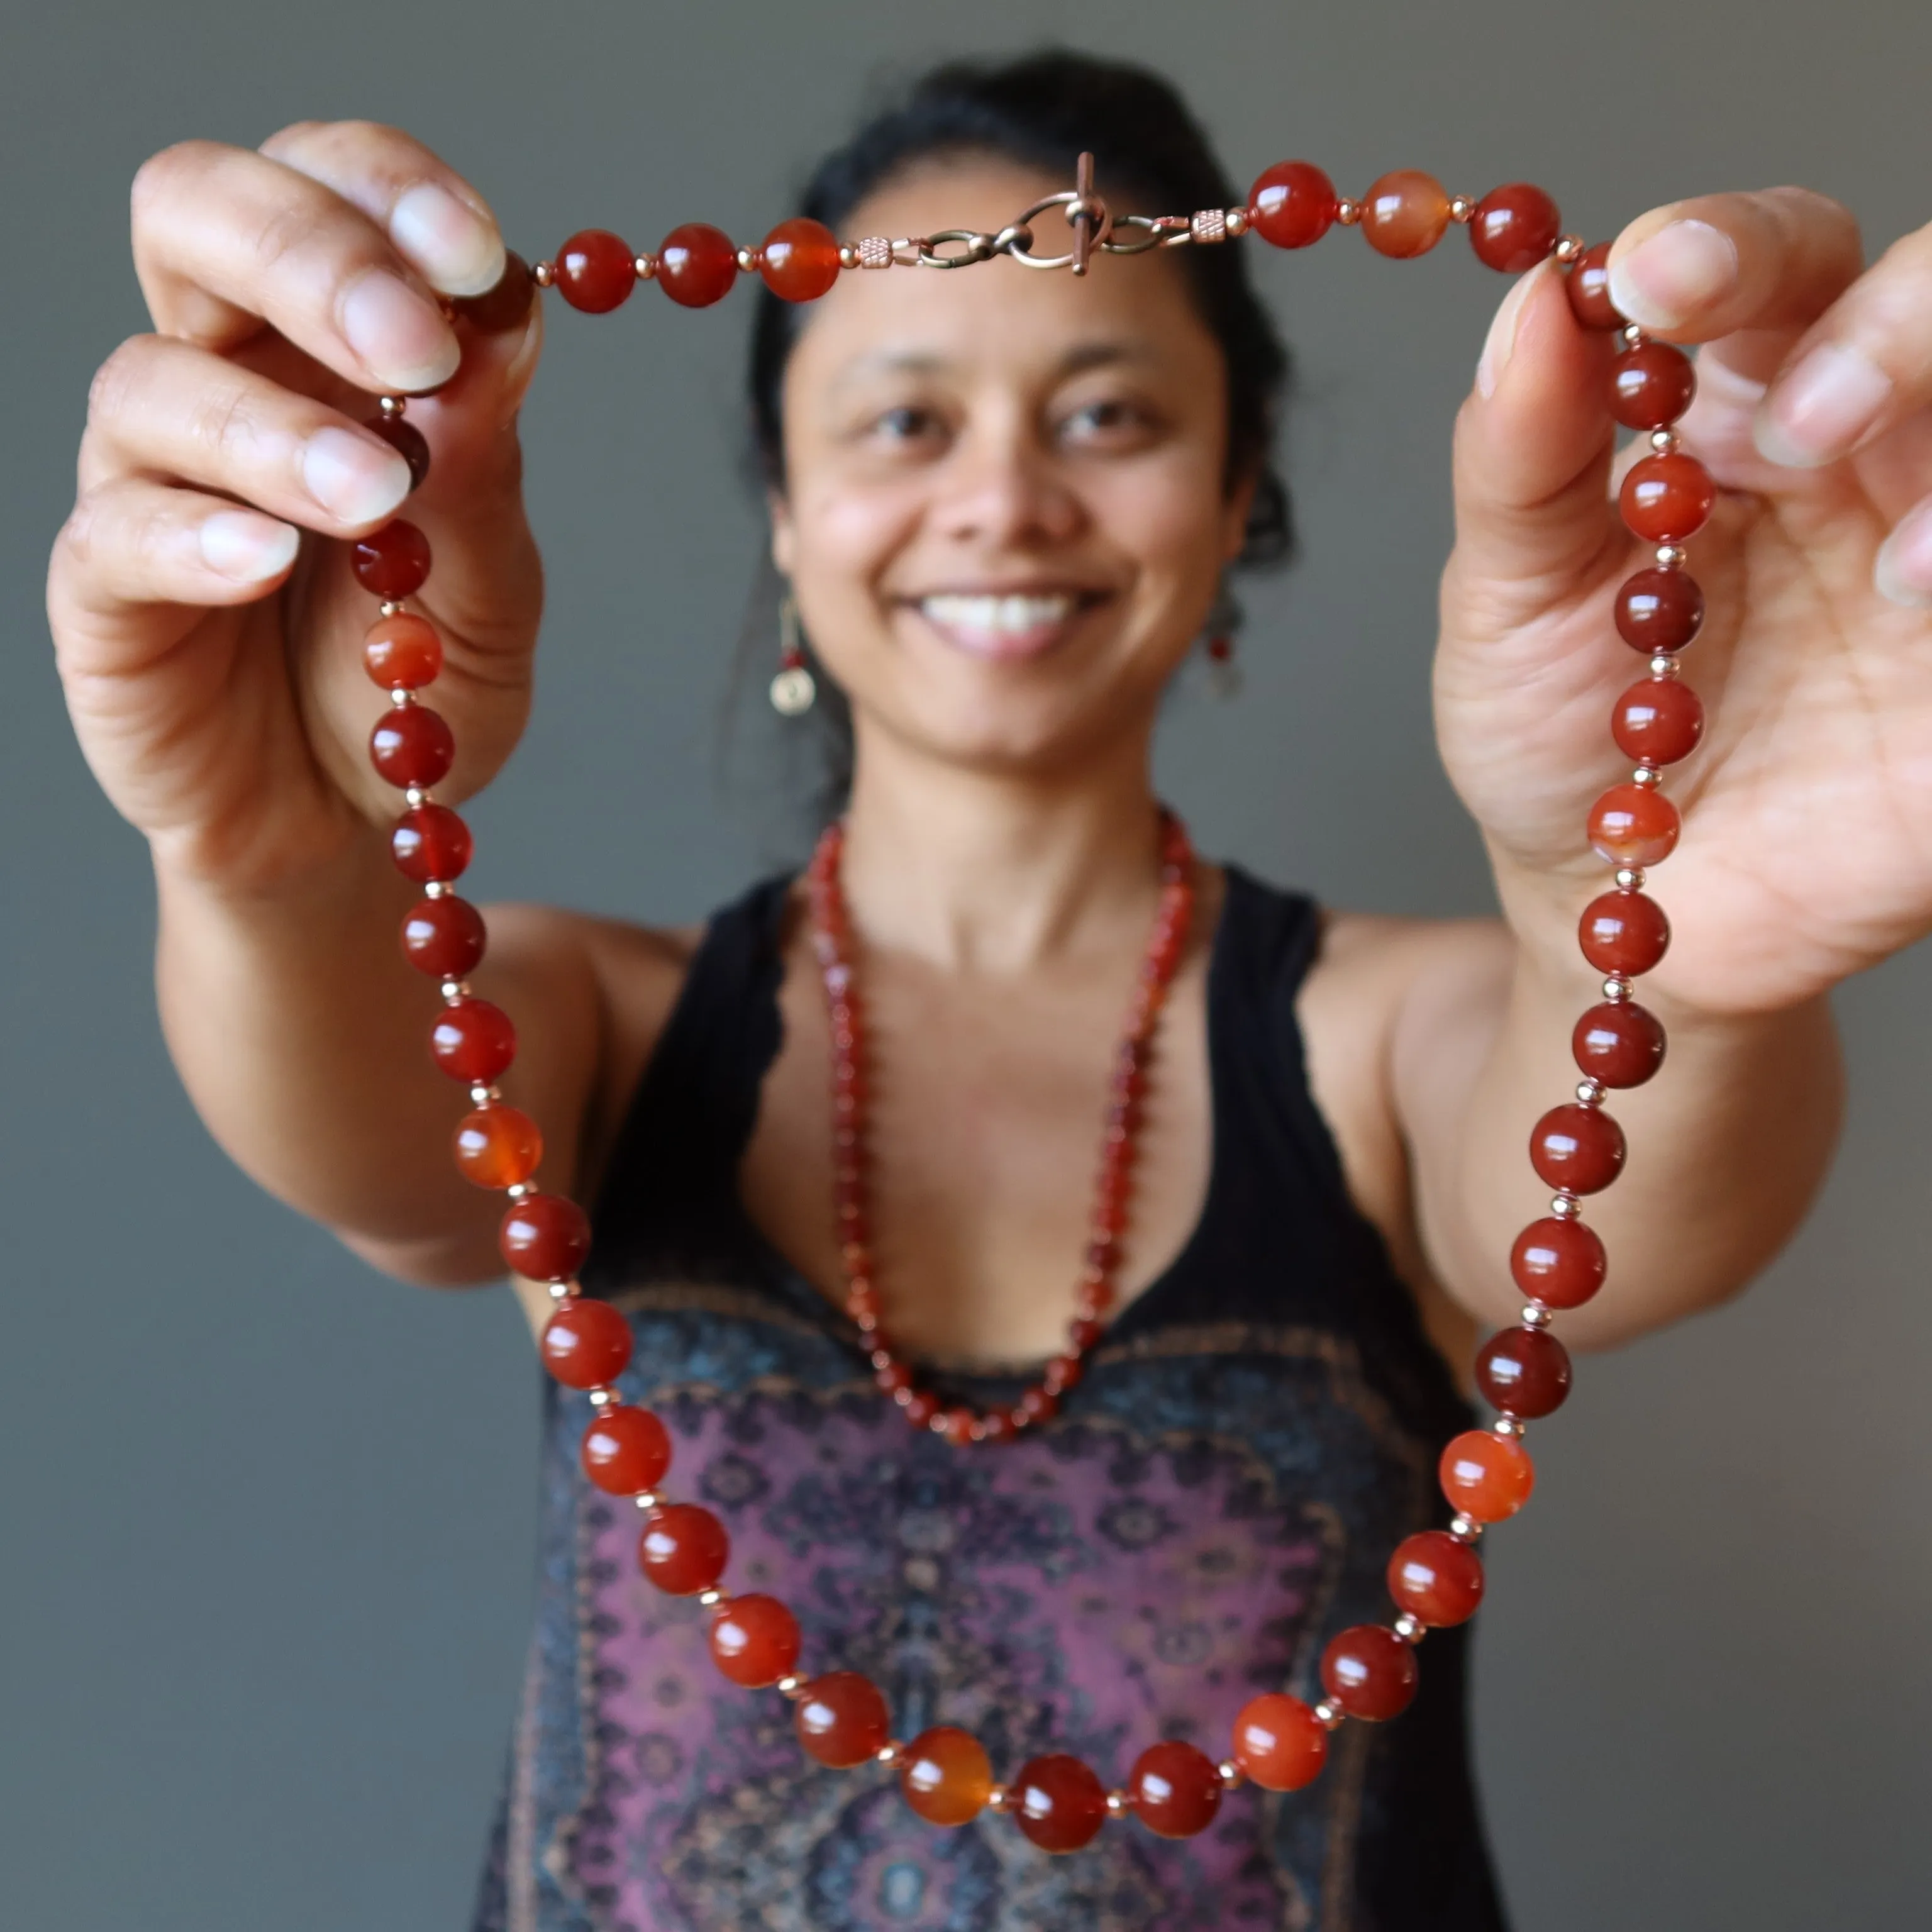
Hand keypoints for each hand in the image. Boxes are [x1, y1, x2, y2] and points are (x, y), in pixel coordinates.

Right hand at [47, 121, 543, 893]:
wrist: (358, 816)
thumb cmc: (419, 678)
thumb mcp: (492, 580)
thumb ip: (486, 460)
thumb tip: (503, 316)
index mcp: (330, 339)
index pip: (324, 183)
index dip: (384, 189)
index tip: (470, 255)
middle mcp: (226, 374)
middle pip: (197, 216)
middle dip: (307, 253)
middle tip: (411, 343)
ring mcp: (152, 474)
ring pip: (155, 381)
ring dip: (274, 427)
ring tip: (373, 497)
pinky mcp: (105, 587)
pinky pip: (120, 532)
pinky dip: (196, 536)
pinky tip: (267, 561)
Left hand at [1436, 186, 1931, 1013]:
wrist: (1613, 908)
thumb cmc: (1560, 745)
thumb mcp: (1506, 608)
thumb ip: (1520, 461)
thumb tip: (1533, 301)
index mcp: (1731, 417)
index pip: (1774, 268)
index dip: (1730, 246)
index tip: (1653, 276)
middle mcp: (1859, 457)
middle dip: (1892, 325)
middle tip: (1795, 422)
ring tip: (1877, 561)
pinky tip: (1913, 594)